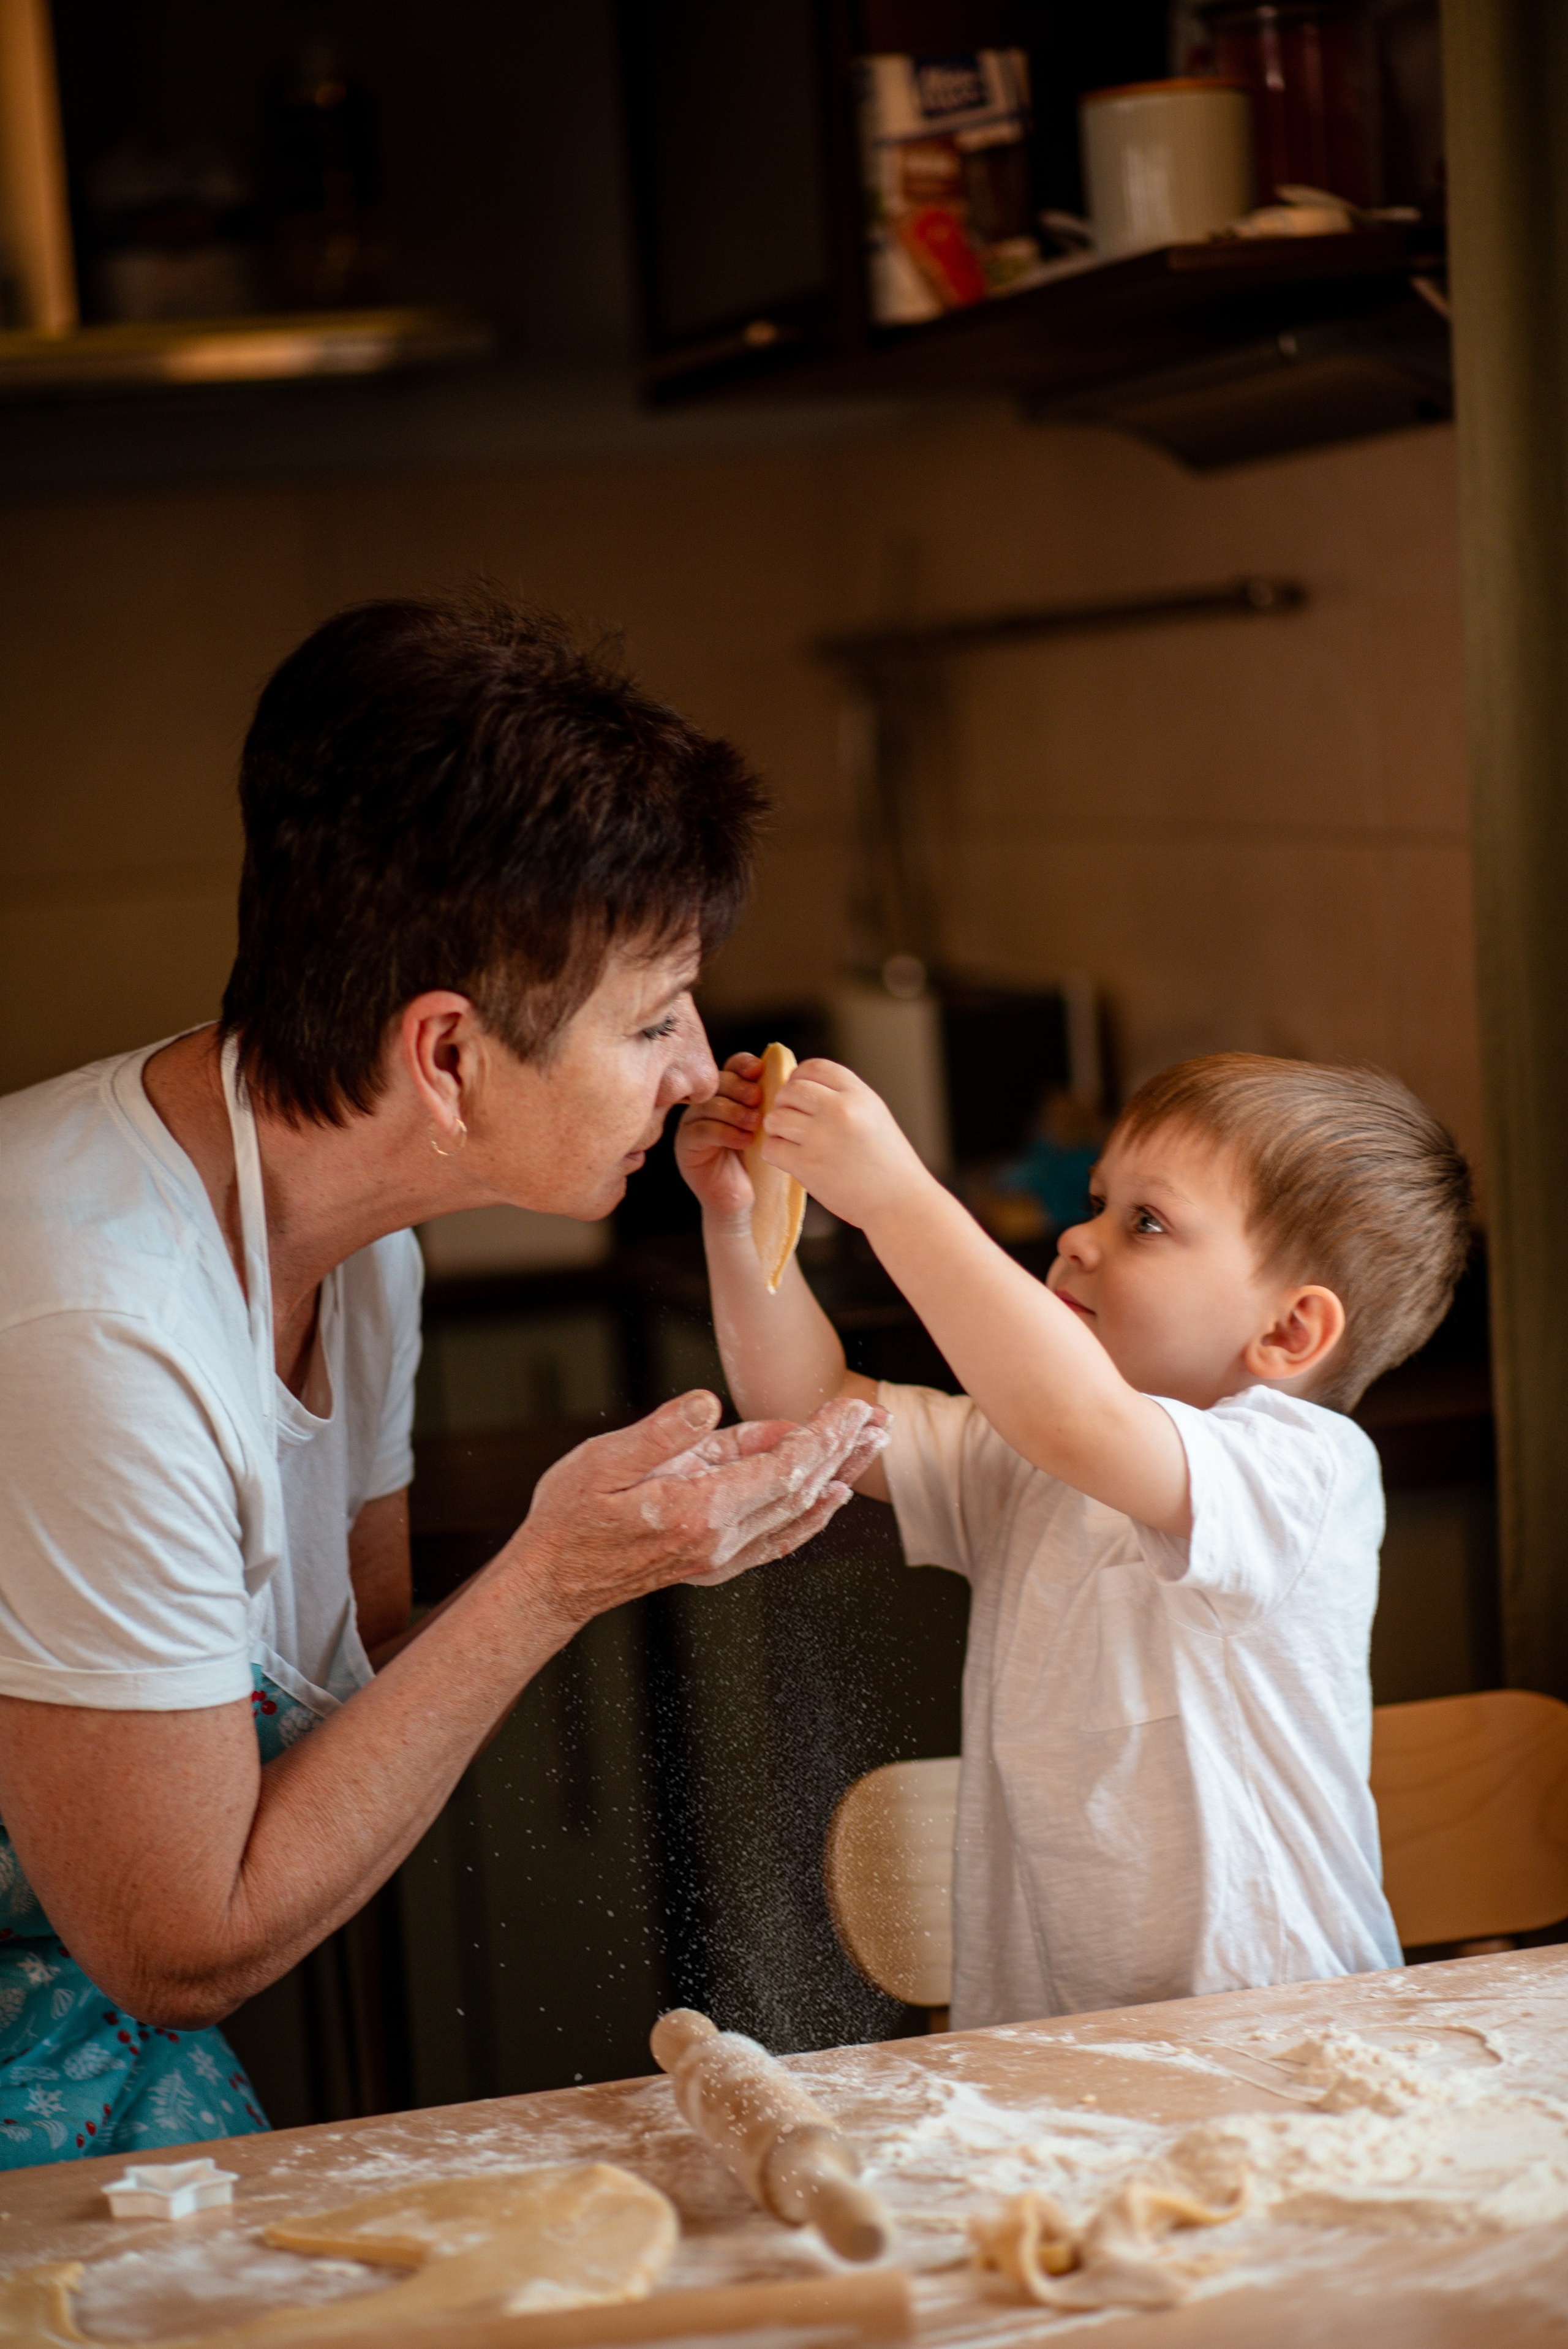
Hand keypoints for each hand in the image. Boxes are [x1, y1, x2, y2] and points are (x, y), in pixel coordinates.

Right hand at [514, 1388, 888, 1625]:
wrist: (552, 1579)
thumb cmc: (571, 1514)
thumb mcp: (605, 1459)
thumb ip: (664, 1433)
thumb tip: (710, 1403)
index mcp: (698, 1510)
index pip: (782, 1469)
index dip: (822, 1436)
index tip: (851, 1408)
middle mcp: (719, 1540)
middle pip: (801, 1491)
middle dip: (843, 1451)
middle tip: (879, 1418)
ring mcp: (720, 1557)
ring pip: (796, 1515)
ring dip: (837, 1477)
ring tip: (871, 1446)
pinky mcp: (715, 1563)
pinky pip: (779, 1539)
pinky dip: (811, 1515)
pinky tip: (831, 1496)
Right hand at [676, 1052, 760, 1223]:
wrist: (745, 1199)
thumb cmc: (760, 1161)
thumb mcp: (769, 1128)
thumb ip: (771, 1103)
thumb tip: (789, 1078)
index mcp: (727, 1094)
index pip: (731, 1068)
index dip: (743, 1065)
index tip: (759, 1070)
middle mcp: (706, 1104)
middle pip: (717, 1082)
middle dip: (739, 1087)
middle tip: (757, 1098)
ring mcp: (692, 1123)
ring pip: (708, 1105)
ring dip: (734, 1111)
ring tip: (754, 1124)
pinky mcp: (686, 1146)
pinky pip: (700, 1130)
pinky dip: (725, 1133)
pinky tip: (744, 1141)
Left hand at [762, 1059, 932, 1229]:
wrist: (900, 1203)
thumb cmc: (887, 1163)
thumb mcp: (874, 1116)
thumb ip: (843, 1098)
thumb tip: (799, 1084)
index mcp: (859, 1095)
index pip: (815, 1067)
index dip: (799, 1077)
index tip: (799, 1093)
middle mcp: (840, 1110)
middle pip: (790, 1090)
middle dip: (785, 1104)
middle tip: (792, 1121)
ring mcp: (821, 1137)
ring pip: (775, 1118)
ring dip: (777, 1130)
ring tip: (791, 1141)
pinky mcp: (807, 1165)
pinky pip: (771, 1148)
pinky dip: (775, 1153)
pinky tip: (790, 1159)